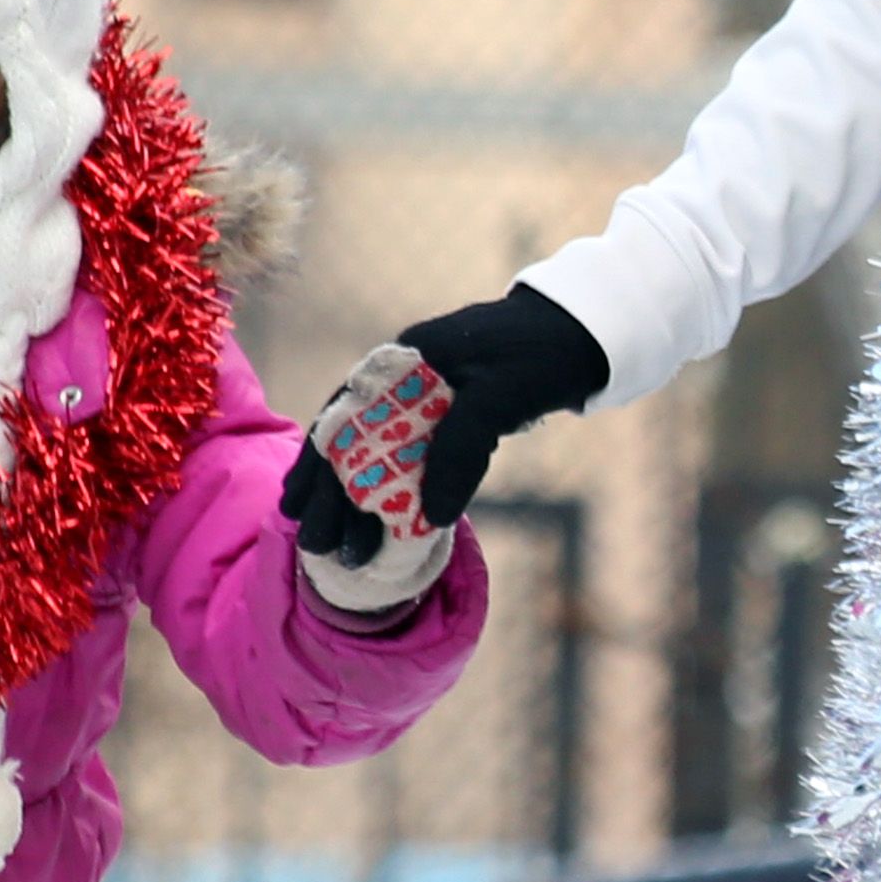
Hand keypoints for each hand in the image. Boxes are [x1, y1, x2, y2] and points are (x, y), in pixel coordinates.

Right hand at [283, 285, 606, 561]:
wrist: (585, 334)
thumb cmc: (541, 354)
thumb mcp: (500, 396)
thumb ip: (461, 450)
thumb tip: (430, 514)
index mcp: (404, 362)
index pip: (343, 418)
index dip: (316, 465)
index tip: (295, 508)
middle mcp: (404, 379)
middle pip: (354, 442)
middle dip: (332, 496)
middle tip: (318, 548)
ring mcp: (427, 398)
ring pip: (379, 454)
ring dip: (357, 499)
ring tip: (338, 547)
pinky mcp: (451, 417)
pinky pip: (410, 458)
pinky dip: (393, 489)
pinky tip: (380, 520)